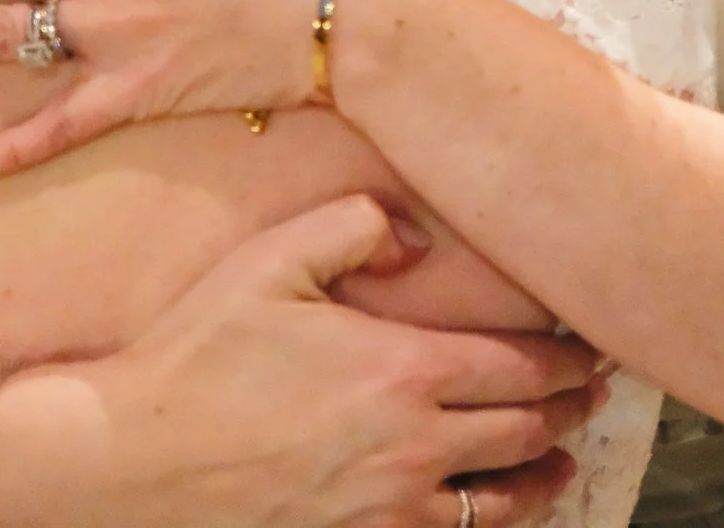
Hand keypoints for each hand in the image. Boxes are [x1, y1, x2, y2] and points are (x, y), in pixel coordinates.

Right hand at [42, 195, 594, 527]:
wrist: (132, 458)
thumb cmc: (198, 354)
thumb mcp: (272, 260)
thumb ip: (355, 225)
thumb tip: (417, 237)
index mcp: (403, 370)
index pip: (521, 367)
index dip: (567, 360)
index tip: (590, 349)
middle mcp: (413, 446)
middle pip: (524, 432)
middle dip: (568, 412)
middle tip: (589, 396)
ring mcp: (388, 507)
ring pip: (500, 503)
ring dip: (543, 479)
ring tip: (562, 464)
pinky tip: (489, 515)